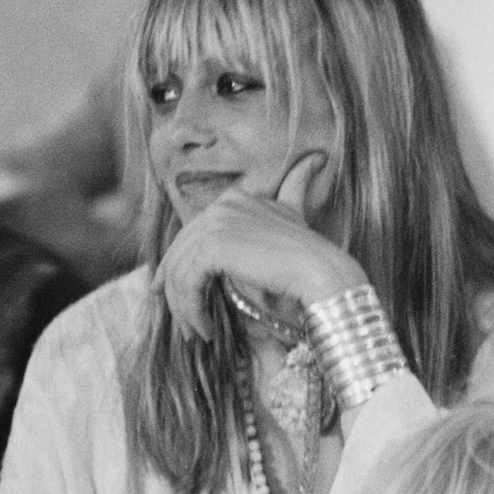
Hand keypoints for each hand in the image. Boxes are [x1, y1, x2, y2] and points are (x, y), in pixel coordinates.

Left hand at [153, 152, 363, 339]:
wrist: (324, 274)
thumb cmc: (315, 257)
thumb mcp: (299, 217)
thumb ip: (296, 188)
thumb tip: (316, 159)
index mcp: (237, 199)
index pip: (195, 233)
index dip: (178, 264)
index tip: (169, 293)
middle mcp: (223, 204)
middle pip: (182, 251)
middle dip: (176, 289)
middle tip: (185, 325)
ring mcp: (217, 222)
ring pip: (180, 269)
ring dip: (184, 307)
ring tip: (198, 334)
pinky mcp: (213, 245)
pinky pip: (186, 280)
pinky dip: (191, 309)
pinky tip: (206, 329)